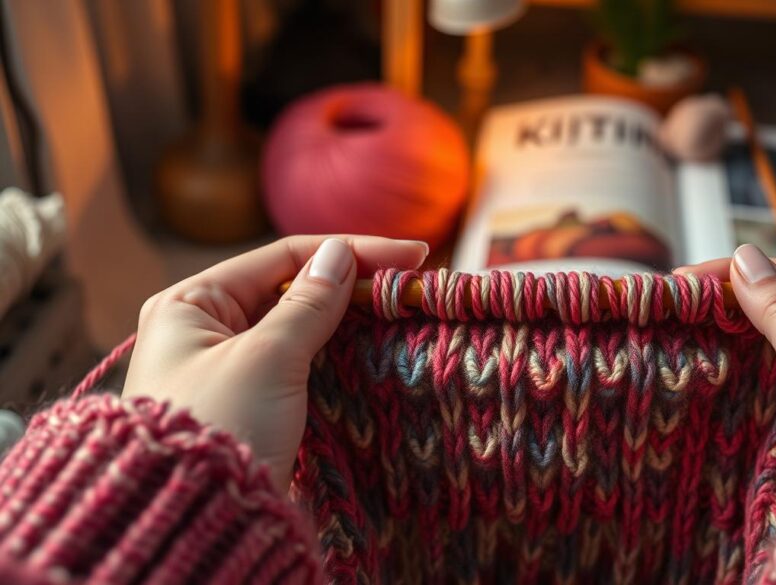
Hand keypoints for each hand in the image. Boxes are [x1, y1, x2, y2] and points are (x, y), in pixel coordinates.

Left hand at [123, 236, 427, 490]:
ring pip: (300, 324)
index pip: (282, 258)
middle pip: (291, 287)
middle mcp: (204, 328)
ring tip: (399, 308)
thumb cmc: (221, 428)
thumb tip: (341, 253)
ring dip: (348, 316)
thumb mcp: (268, 358)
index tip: (412, 254)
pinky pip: (299, 360)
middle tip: (412, 281)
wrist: (199, 521)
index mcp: (190, 304)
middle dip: (351, 282)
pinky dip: (336, 349)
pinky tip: (372, 344)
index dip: (349, 251)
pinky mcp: (251, 401)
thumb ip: (309, 302)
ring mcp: (228, 366)